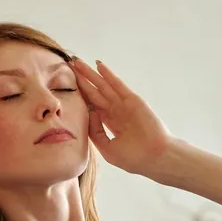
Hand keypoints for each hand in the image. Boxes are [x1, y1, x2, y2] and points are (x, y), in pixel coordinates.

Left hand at [71, 58, 174, 177]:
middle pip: (95, 92)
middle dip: (82, 80)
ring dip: (90, 74)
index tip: (66, 86)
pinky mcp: (133, 100)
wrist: (155, 157)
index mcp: (111, 124)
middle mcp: (116, 112)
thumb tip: (88, 112)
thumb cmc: (135, 158)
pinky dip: (108, 75)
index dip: (81, 95)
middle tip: (68, 67)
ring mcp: (124, 105)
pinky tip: (98, 65)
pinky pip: (118, 85)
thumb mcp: (108, 149)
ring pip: (103, 86)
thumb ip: (95, 132)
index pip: (92, 105)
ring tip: (77, 62)